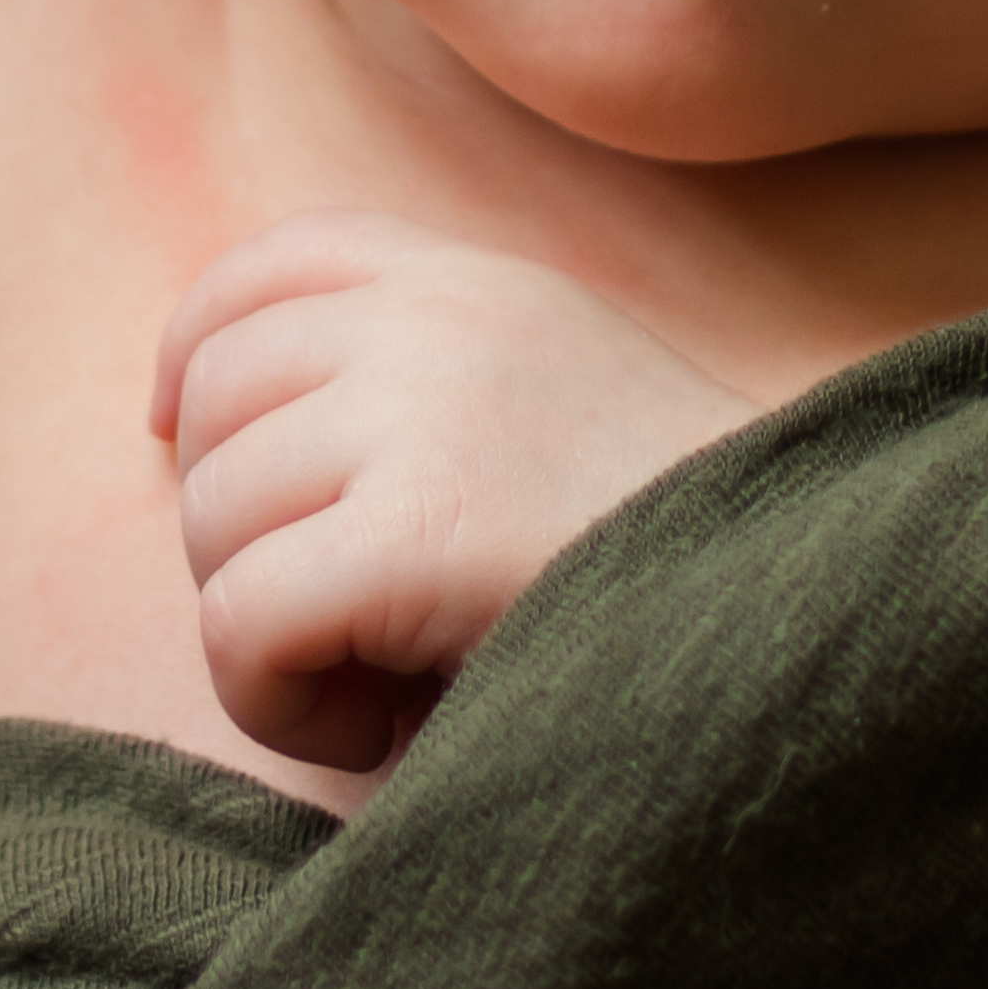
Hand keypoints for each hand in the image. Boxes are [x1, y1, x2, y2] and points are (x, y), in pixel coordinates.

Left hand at [148, 213, 756, 773]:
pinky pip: (239, 619)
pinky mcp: (417, 532)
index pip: (275, 264)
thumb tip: (224, 436)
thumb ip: (431, 389)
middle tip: (358, 627)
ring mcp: (425, 412)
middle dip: (242, 536)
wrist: (808, 624)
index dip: (194, 354)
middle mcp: (440, 320)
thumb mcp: (561, 412)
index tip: (179, 442)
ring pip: (212, 519)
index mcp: (480, 284)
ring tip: (389, 678)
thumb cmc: (677, 565)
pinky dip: (278, 701)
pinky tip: (383, 724)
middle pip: (215, 404)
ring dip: (267, 632)